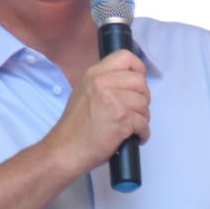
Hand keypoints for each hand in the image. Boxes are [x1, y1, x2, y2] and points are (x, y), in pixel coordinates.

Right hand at [46, 49, 149, 173]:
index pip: (125, 57)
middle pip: (140, 82)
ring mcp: (112, 100)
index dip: (138, 70)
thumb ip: (104, 83)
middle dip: (143, 98)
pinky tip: (135, 137)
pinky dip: (143, 133)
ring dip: (143, 117)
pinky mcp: (121, 118)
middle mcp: (102, 83)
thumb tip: (129, 82)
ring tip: (132, 126)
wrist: (64, 151)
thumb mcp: (84, 93)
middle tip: (136, 111)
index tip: (138, 84)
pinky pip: (143, 123)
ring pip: (144, 103)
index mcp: (93, 74)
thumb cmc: (74, 129)